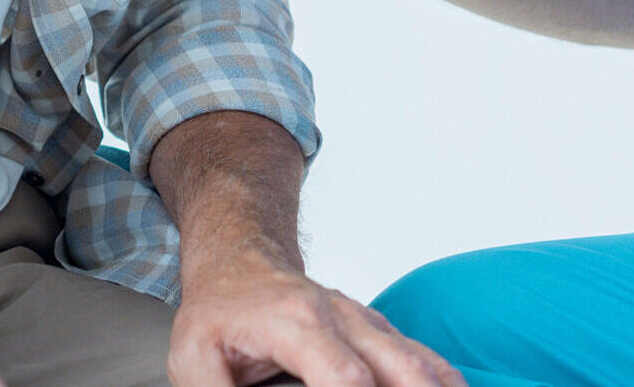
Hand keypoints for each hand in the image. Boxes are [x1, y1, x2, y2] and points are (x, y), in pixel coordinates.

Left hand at [168, 247, 465, 386]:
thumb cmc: (218, 311)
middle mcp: (340, 317)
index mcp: (296, 322)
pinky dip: (440, 378)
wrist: (238, 259)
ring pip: (414, 359)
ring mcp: (362, 322)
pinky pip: (418, 355)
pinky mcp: (374, 331)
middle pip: (397, 366)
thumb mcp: (193, 358)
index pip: (344, 375)